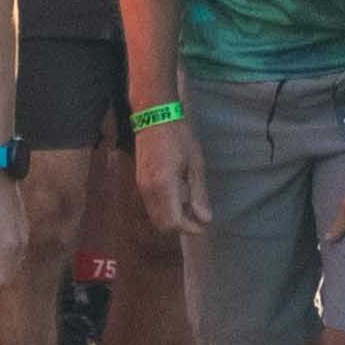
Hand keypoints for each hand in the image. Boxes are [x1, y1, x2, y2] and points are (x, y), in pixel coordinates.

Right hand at [135, 110, 206, 240]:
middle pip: (163, 226)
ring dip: (173, 219)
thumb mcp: (195, 163)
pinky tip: (179, 197)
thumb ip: (199, 193)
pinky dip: (165, 210)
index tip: (205, 224)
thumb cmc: (179, 136)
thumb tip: (205, 219)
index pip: (175, 222)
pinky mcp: (139, 183)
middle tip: (199, 218)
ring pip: (156, 218)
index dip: (191, 228)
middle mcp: (149, 191)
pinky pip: (152, 207)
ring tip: (191, 207)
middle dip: (182, 227)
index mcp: (164, 185)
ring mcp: (141, 187)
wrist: (155, 116)